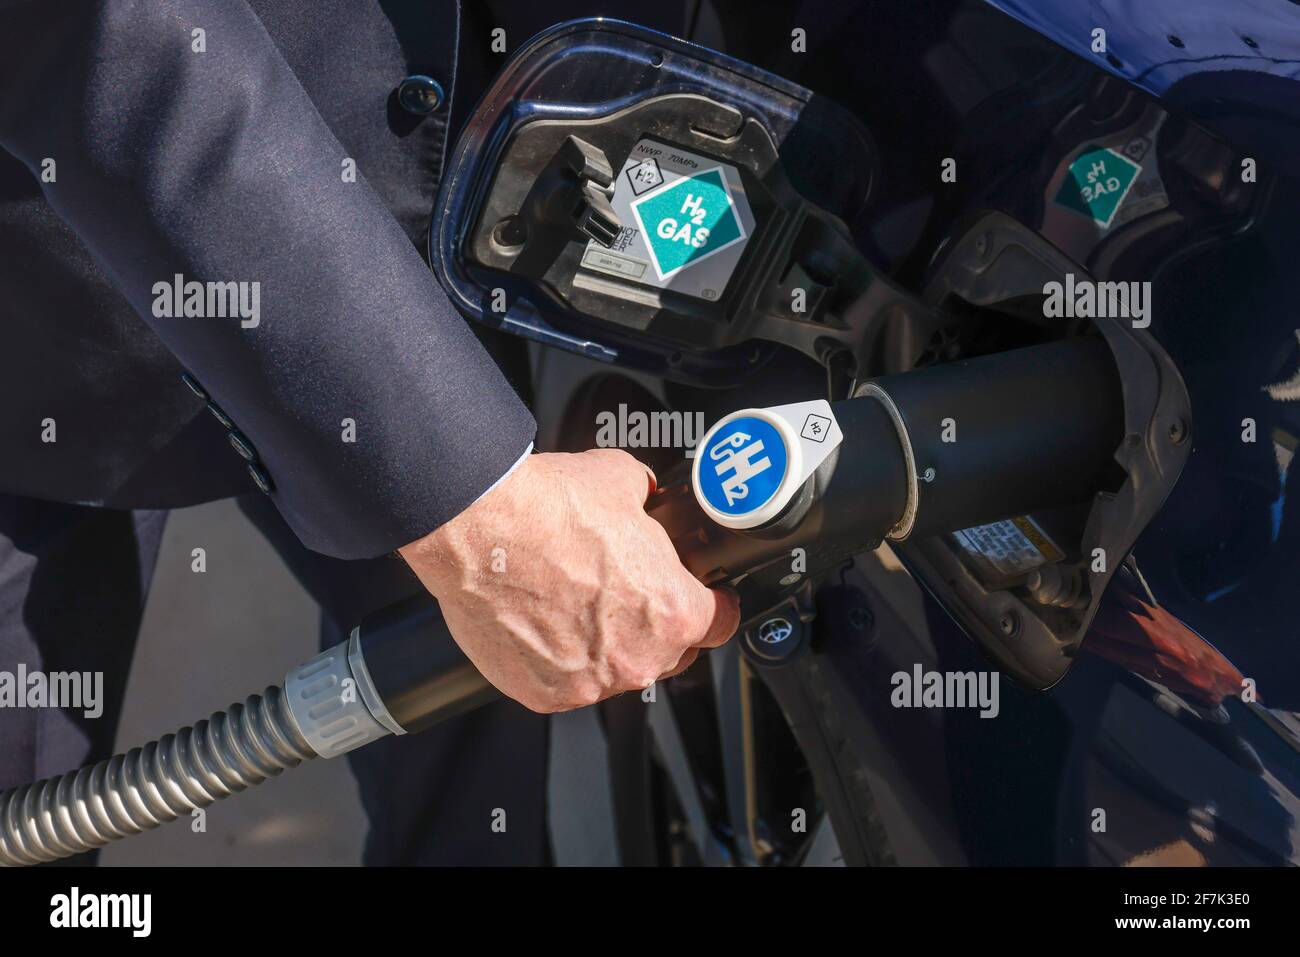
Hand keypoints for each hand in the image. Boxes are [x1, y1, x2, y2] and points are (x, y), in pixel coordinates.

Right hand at [399, 449, 739, 712]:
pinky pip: (566, 682)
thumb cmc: (548, 509)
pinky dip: (558, 659)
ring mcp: (590, 684)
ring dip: (602, 645)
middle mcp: (638, 658)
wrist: (479, 528)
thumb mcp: (625, 482)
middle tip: (616, 589)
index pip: (719, 622)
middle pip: (668, 652)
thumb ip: (650, 504)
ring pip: (614, 670)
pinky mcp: (544, 695)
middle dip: (650, 624)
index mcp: (673, 611)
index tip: (699, 599)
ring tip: (570, 600)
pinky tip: (542, 619)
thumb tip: (647, 500)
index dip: (709, 604)